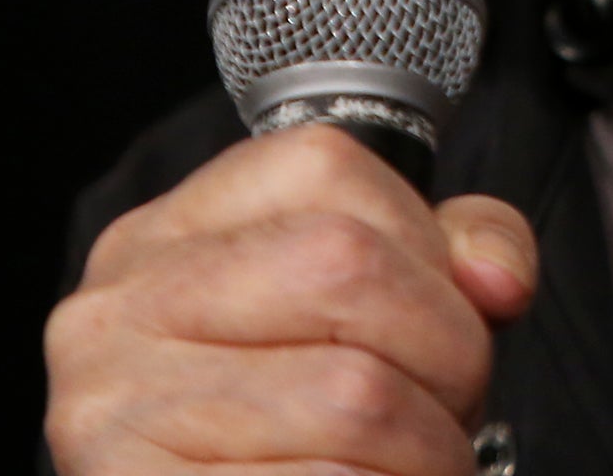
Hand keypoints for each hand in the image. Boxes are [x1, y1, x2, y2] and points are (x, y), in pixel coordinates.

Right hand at [45, 125, 537, 474]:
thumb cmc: (282, 437)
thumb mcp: (349, 314)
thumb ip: (443, 256)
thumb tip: (496, 279)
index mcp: (170, 236)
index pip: (327, 167)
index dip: (425, 246)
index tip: (436, 318)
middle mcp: (121, 309)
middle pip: (347, 266)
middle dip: (447, 352)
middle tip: (447, 411)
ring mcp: (115, 410)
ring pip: (351, 395)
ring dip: (428, 451)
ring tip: (412, 466)